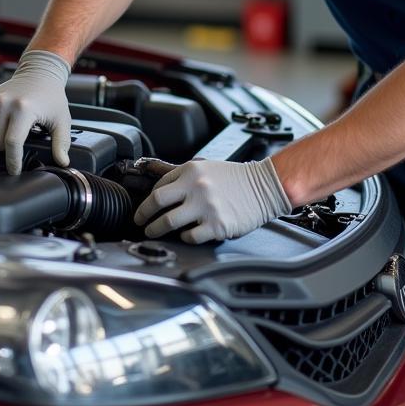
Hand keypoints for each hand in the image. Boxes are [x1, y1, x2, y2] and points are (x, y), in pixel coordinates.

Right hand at [0, 49, 71, 174]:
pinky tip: (2, 123)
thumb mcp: (61, 119)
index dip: (13, 161)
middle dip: (9, 148)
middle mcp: (3, 103)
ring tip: (12, 129)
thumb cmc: (51, 96)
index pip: (12, 144)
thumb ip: (62, 142)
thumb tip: (62, 162)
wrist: (38, 73)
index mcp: (23, 109)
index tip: (15, 171)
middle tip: (21, 138)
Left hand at [134, 157, 292, 243]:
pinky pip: (190, 236)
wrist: (265, 186)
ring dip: (156, 229)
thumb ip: (182, 175)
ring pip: (169, 222)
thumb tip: (157, 181)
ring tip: (153, 232)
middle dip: (143, 215)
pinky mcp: (217, 225)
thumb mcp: (206, 167)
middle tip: (139, 222)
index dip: (148, 200)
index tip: (145, 208)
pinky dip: (184, 237)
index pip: (159, 186)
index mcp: (191, 171)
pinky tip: (185, 235)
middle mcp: (196, 187)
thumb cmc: (235, 178)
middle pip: (157, 202)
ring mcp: (206, 207)